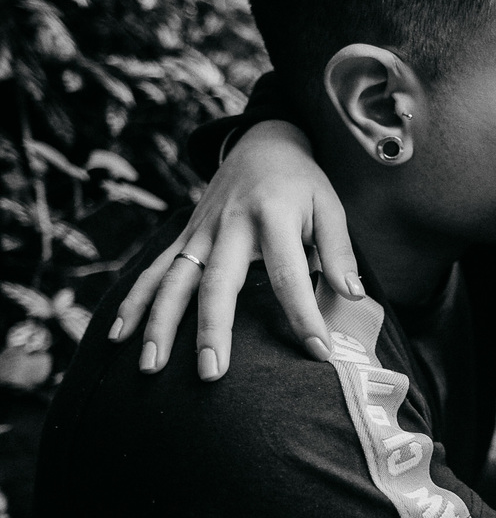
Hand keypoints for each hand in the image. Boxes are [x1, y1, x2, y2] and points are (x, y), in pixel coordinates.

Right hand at [110, 120, 361, 380]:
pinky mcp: (183, 236)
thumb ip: (339, 250)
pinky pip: (155, 270)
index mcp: (273, 216)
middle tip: (211, 373)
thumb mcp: (330, 206)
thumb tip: (353, 294)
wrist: (263, 143)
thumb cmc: (303, 184)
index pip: (289, 274)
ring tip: (151, 367)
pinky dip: (134, 302)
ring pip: (174, 280)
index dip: (304, 315)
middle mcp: (230, 225)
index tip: (319, 352)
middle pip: (218, 282)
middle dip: (212, 329)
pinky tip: (119, 337)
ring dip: (159, 324)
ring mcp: (200, 231)